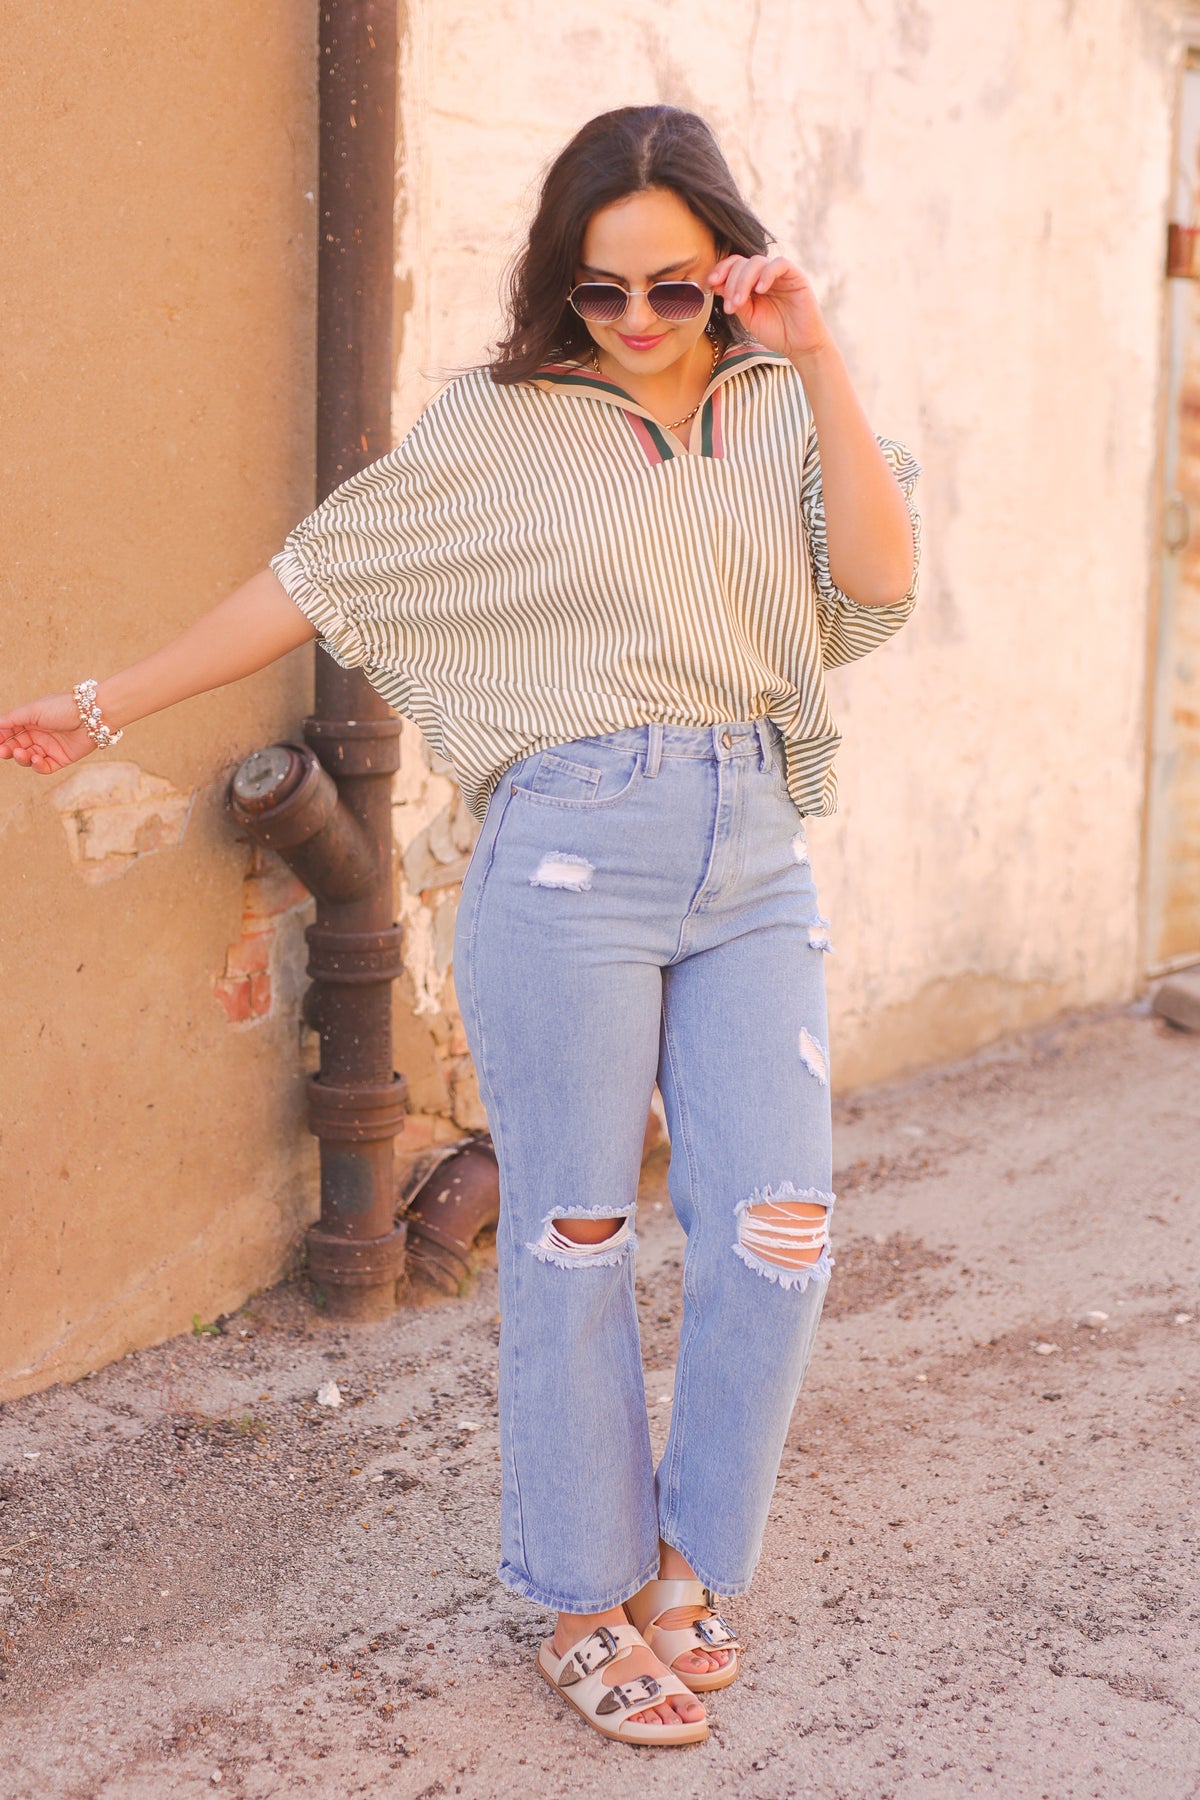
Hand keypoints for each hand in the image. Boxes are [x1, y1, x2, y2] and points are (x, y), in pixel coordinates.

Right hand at [0, 693, 96, 773]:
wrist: (91, 716)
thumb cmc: (62, 708)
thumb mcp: (33, 710)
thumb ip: (12, 718)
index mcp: (31, 721)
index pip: (10, 732)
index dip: (2, 738)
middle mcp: (39, 734)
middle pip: (17, 746)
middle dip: (8, 750)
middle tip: (4, 751)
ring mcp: (49, 747)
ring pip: (28, 758)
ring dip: (21, 758)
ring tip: (21, 753)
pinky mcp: (61, 759)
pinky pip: (44, 767)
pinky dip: (37, 765)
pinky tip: (35, 759)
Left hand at [708, 254, 832, 363]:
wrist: (799, 346)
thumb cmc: (775, 332)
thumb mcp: (748, 316)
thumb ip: (735, 300)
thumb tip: (717, 284)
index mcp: (753, 281)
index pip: (735, 265)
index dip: (721, 270)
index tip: (710, 284)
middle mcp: (765, 274)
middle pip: (742, 263)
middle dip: (731, 282)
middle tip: (729, 305)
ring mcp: (780, 274)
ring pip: (757, 262)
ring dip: (743, 281)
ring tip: (740, 303)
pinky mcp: (796, 276)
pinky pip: (779, 264)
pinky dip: (766, 274)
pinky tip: (760, 290)